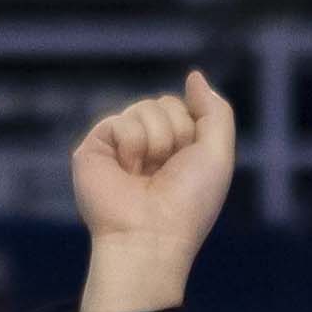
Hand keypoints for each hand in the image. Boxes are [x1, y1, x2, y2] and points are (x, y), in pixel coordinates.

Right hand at [68, 70, 238, 311]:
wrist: (152, 236)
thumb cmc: (188, 205)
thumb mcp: (217, 154)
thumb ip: (215, 111)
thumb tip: (193, 76)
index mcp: (173, 149)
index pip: (183, 108)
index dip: (192, 130)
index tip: (188, 164)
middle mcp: (145, 146)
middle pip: (165, 102)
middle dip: (176, 133)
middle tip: (166, 170)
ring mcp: (119, 146)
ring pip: (144, 107)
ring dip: (156, 141)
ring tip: (146, 173)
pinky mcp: (94, 148)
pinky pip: (120, 120)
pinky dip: (132, 146)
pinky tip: (127, 171)